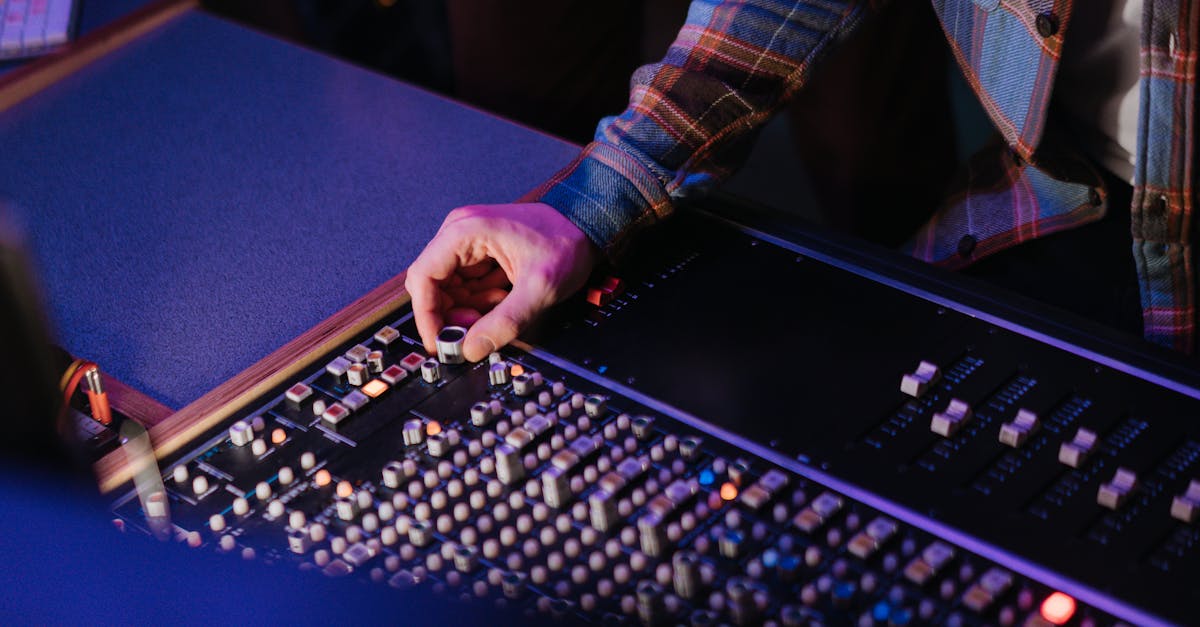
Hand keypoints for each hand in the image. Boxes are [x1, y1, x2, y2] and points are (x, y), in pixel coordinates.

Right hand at [405, 202, 597, 361]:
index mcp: (464, 232)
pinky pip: (466, 286)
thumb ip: (504, 322)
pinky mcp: (479, 253)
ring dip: (469, 309)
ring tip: (501, 307)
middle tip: (476, 331)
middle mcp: (459, 233)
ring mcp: (468, 243)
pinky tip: (504, 299)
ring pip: (449, 290)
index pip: (423, 278)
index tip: (440, 343)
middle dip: (451, 315)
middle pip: (433, 286)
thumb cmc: (566, 241)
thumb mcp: (538, 288)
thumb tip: (472, 349)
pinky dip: (480, 302)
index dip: (427, 316)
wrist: (587, 224)